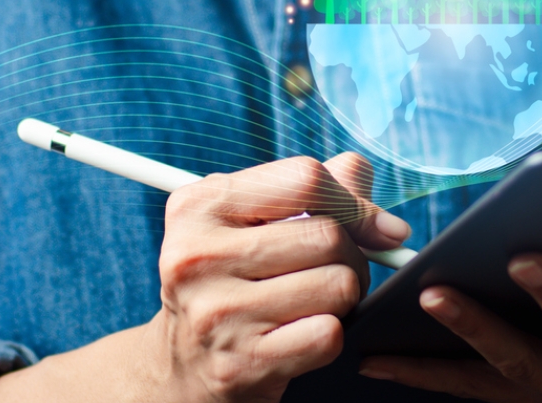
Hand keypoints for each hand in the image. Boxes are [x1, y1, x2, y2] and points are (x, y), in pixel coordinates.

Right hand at [0, 153, 409, 402]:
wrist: (172, 374)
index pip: (306, 179)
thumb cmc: (221, 286)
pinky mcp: (234, 366)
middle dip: (349, 253)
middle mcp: (196, 254)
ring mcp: (213, 314)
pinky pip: (326, 337)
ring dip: (341, 298)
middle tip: (333, 267)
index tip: (369, 220)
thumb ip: (310, 191)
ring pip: (336, 287)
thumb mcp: (248, 225)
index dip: (353, 198)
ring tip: (309, 303)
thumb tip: (364, 167)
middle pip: (328, 235)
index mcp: (199, 205)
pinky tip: (299, 338)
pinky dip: (327, 338)